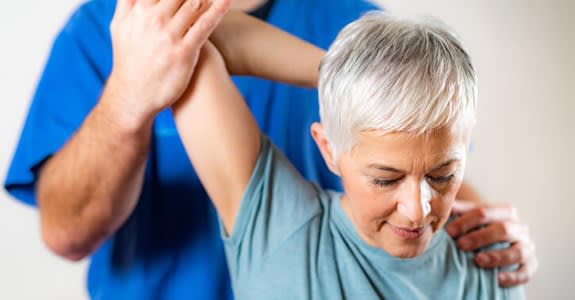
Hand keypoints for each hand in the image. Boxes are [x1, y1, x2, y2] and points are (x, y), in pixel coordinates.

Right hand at [106, 0, 230, 124]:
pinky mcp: (184, 52)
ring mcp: (168, 35)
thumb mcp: (120, 27)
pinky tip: (227, 0)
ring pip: (194, 3)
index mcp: (137, 10)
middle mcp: (152, 19)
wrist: (134, 95)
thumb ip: (128, 2)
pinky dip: (217, 10)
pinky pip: (205, 25)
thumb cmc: (129, 59)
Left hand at [446, 201, 537, 286]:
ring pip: (518, 251)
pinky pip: (526, 272)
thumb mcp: (470, 216)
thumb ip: (458, 210)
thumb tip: (443, 206)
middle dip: (480, 237)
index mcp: (505, 211)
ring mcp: (527, 246)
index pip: (485, 212)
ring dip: (497, 256)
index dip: (466, 221)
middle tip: (461, 246)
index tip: (450, 231)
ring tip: (478, 261)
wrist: (500, 243)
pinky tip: (497, 279)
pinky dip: (513, 276)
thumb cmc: (481, 228)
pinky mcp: (531, 265)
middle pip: (503, 229)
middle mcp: (519, 228)